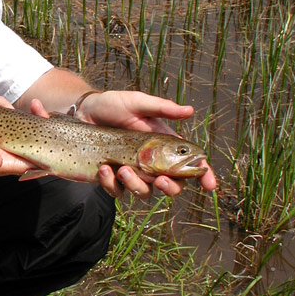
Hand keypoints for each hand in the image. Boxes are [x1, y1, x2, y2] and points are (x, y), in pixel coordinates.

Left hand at [78, 90, 216, 197]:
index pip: (189, 164)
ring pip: (145, 192)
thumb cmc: (113, 104)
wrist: (84, 112)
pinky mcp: (112, 177)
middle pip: (172, 185)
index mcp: (164, 145)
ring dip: (137, 185)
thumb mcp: (138, 102)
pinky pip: (117, 191)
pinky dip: (111, 184)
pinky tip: (104, 169)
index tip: (210, 185)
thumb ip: (162, 108)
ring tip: (123, 169)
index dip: (203, 176)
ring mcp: (132, 172)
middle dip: (171, 188)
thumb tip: (190, 111)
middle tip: (161, 179)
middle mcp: (152, 162)